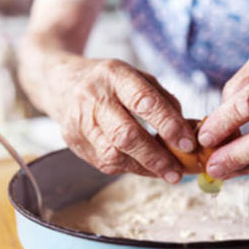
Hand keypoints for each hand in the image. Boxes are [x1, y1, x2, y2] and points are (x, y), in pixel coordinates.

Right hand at [45, 58, 196, 182]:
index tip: (188, 142)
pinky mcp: (74, 142)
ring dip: (144, 168)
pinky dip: (129, 168)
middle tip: (178, 170)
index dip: (168, 124)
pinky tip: (146, 168)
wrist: (61, 83)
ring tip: (167, 173)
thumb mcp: (136, 77)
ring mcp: (80, 122)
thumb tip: (188, 130)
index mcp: (114, 75)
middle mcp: (93, 98)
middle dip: (156, 156)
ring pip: (113, 154)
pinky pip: (105, 162)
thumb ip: (163, 100)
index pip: (143, 101)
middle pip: (125, 135)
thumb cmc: (108, 82)